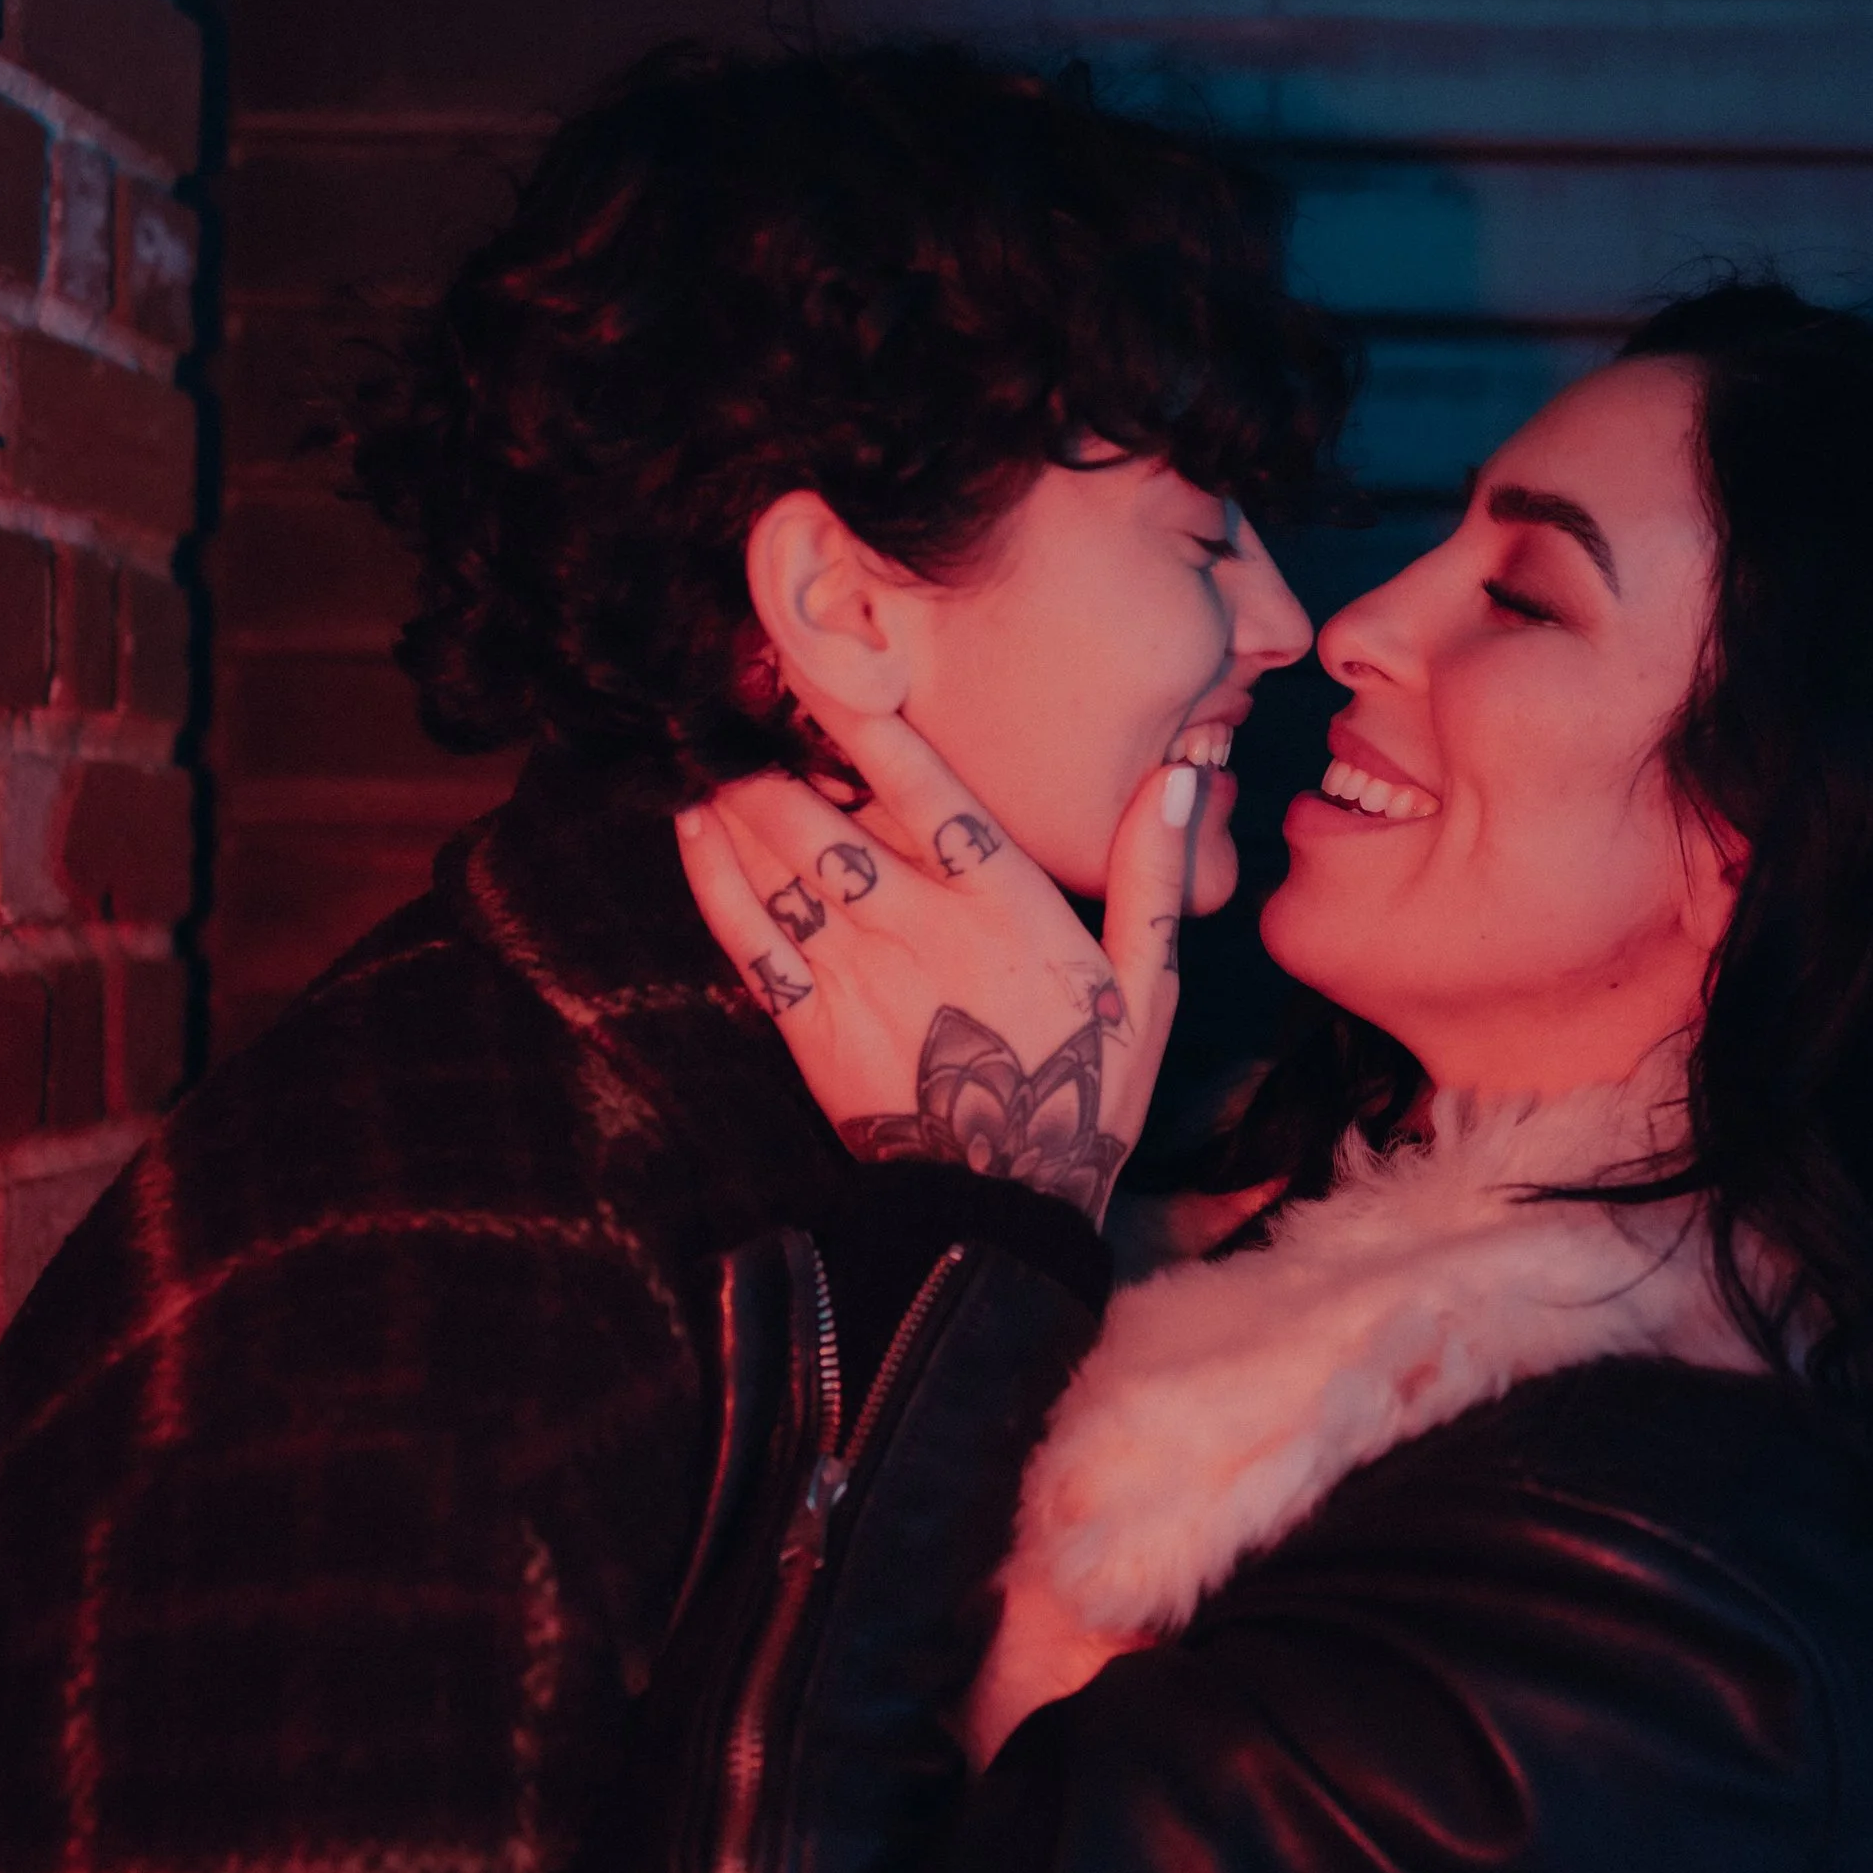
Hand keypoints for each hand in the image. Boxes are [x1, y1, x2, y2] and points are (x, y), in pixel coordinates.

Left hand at [676, 709, 1209, 1223]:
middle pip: (832, 820)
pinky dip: (715, 878)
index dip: (871, 726)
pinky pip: (749, 937)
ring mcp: (859, 975)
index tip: (829, 667)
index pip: (929, 791)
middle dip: (779, 754)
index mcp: (1004, 904)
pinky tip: (694, 829)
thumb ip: (1152, 876)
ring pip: (782, 867)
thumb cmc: (1084, 1090)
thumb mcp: (1146, 983)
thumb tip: (1178, 779)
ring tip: (711, 747)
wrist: (1005, 1205)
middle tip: (741, 698)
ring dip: (740, 802)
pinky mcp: (812, 1025)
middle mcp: (922, 927)